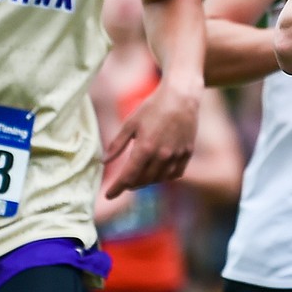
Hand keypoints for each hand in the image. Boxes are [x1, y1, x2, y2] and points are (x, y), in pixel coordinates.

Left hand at [102, 80, 199, 198]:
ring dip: (147, 181)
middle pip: (143, 181)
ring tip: (139, 175)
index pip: (128, 177)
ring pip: (159, 179)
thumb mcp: (131, 123)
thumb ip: (117, 144)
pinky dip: (164, 177)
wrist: (181, 96)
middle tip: (124, 181)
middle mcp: (162, 156)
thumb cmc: (153, 106)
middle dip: (130, 184)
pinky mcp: (187, 153)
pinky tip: (158, 171)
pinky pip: (175, 174)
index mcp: (145, 148)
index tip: (108, 195)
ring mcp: (176, 156)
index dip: (117, 188)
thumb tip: (104, 161)